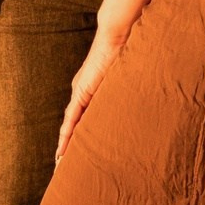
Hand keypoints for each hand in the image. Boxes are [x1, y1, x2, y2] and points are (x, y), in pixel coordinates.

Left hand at [55, 32, 124, 163]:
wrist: (117, 36)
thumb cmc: (125, 52)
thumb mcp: (126, 80)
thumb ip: (127, 93)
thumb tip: (144, 106)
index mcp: (92, 92)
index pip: (83, 120)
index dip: (79, 138)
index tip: (76, 155)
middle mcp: (82, 94)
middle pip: (73, 127)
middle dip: (69, 148)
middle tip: (64, 168)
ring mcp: (80, 94)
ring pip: (70, 127)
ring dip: (65, 146)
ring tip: (60, 165)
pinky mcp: (81, 93)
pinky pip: (71, 119)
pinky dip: (66, 136)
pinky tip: (62, 150)